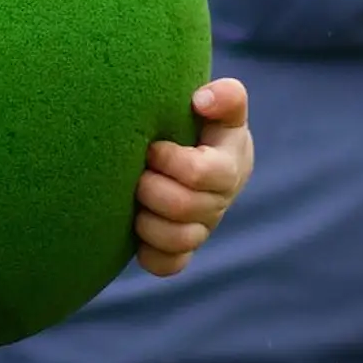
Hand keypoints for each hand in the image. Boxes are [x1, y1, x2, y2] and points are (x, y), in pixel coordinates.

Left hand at [132, 77, 253, 276]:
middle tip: (137, 172)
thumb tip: (202, 101)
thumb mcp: (219, 104)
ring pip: (176, 241)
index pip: (204, 173)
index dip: (172, 162)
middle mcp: (218, 202)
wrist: (192, 148)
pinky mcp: (182, 249)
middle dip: (151, 189)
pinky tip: (136, 230)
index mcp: (229, 166)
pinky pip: (168, 265)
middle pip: (184, 208)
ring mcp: (201, 229)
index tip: (152, 147)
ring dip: (147, 221)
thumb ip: (226, 97)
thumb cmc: (201, 122)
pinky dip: (150, 253)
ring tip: (134, 199)